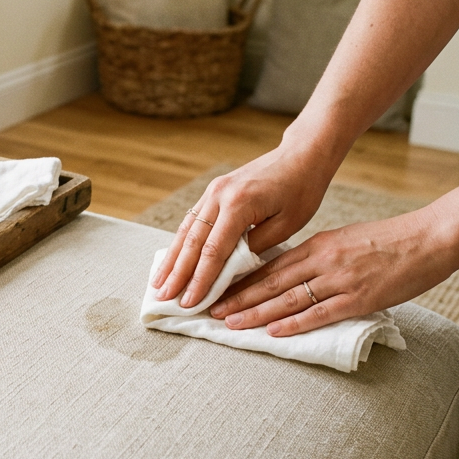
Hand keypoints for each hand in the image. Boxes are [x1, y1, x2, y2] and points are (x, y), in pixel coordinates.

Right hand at [151, 145, 336, 307]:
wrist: (301, 156)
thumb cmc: (301, 191)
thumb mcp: (286, 225)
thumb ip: (254, 247)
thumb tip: (228, 270)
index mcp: (238, 204)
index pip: (213, 251)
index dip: (199, 279)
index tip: (189, 302)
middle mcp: (219, 195)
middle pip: (192, 241)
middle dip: (177, 273)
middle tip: (164, 297)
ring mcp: (213, 191)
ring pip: (186, 230)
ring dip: (172, 258)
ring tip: (158, 282)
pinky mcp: (213, 190)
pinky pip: (192, 220)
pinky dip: (181, 242)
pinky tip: (172, 259)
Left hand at [208, 205, 456, 335]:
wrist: (430, 238)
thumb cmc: (390, 241)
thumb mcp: (345, 240)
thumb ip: (319, 255)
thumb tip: (294, 271)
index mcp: (318, 244)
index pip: (271, 264)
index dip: (242, 279)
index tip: (219, 289)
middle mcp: (323, 260)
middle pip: (271, 281)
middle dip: (239, 297)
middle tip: (211, 310)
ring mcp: (340, 280)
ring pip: (288, 298)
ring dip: (256, 313)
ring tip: (231, 323)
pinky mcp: (359, 298)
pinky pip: (319, 313)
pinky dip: (294, 323)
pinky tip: (273, 331)